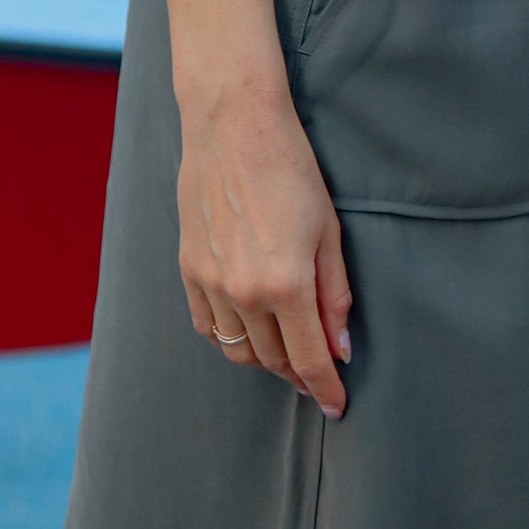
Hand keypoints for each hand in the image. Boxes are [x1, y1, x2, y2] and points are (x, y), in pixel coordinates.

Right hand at [175, 64, 352, 416]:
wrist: (232, 123)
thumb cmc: (291, 168)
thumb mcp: (328, 230)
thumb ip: (335, 294)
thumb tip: (341, 348)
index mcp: (285, 284)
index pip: (309, 359)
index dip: (326, 388)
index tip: (338, 405)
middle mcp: (243, 293)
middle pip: (274, 360)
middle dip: (300, 374)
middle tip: (319, 373)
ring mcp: (210, 283)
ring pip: (239, 350)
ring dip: (266, 359)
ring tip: (288, 349)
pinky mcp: (188, 269)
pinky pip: (208, 327)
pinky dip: (230, 338)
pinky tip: (248, 328)